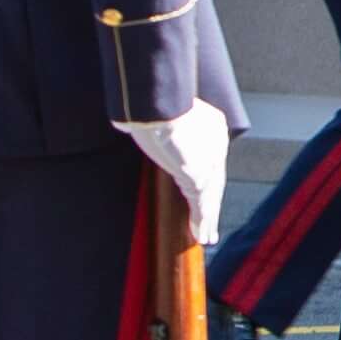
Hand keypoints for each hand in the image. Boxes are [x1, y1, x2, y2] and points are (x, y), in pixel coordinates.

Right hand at [120, 108, 228, 233]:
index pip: (211, 157)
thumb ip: (148, 122)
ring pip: (211, 197)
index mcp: (212, 126)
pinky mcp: (199, 177)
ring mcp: (211, 163)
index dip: (207, 175)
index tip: (205, 189)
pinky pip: (202, 205)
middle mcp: (217, 146)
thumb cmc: (152, 103)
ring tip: (206, 236)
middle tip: (211, 220)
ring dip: (208, 218)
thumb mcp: (155, 110)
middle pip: (215, 180)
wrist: (159, 107)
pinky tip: (201, 235)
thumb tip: (123, 124)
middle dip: (213, 201)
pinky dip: (201, 221)